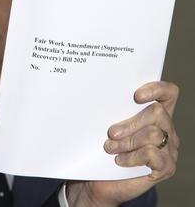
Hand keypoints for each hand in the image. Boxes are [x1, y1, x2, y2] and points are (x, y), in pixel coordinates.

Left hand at [66, 81, 178, 206]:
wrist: (99, 180)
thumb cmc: (102, 148)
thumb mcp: (106, 126)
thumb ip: (112, 112)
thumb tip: (99, 98)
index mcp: (155, 113)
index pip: (168, 93)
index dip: (157, 88)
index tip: (136, 95)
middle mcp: (166, 128)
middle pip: (158, 112)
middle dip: (131, 122)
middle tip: (111, 132)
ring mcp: (169, 148)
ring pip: (153, 134)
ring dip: (127, 141)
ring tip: (110, 148)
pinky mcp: (166, 167)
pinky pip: (153, 154)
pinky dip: (132, 156)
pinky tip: (119, 160)